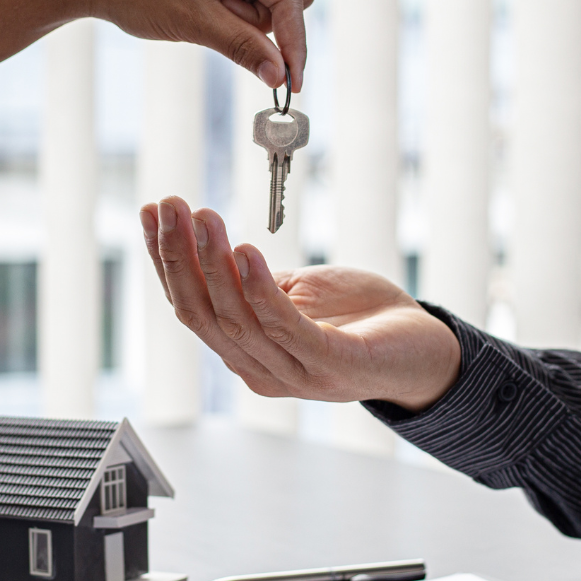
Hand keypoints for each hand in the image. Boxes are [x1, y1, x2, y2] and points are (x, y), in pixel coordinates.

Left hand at [92, 0, 314, 90]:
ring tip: (206, 13)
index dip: (294, 43)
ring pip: (273, 1)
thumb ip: (242, 46)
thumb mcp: (194, 21)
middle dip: (266, 23)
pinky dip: (237, 13)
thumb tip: (278, 75)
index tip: (292, 81)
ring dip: (248, 19)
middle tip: (223, 24)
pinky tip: (207, 8)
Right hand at [139, 197, 460, 411]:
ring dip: (213, 264)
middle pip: (203, 314)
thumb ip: (255, 285)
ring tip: (204, 217)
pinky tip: (245, 252)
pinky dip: (260, 289)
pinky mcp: (332, 365)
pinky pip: (285, 327)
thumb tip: (211, 247)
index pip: (192, 307)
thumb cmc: (362, 319)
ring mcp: (295, 373)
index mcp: (246, 353)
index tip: (153, 213)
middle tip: (170, 207)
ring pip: (236, 318)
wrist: (427, 351)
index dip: (167, 260)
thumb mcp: (298, 294)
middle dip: (179, 257)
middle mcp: (260, 370)